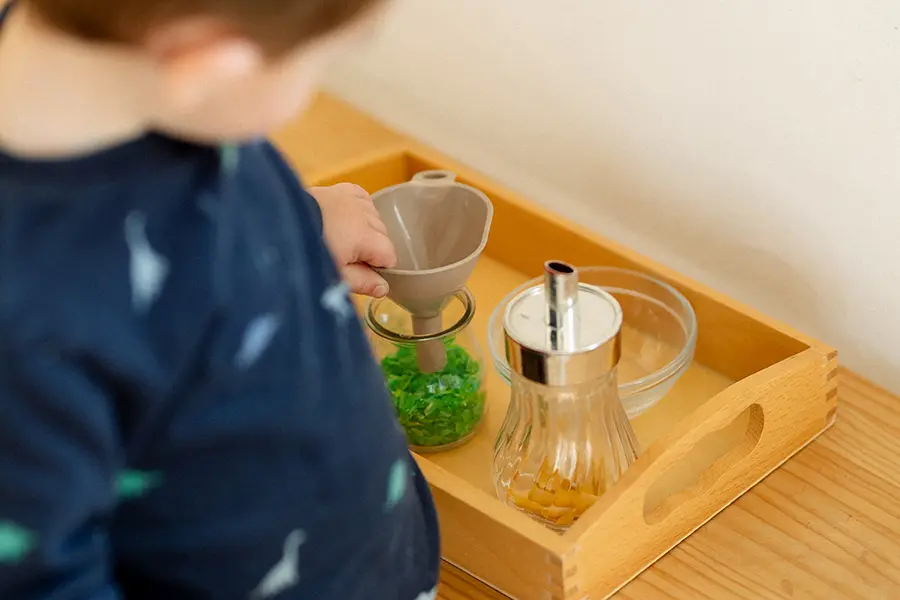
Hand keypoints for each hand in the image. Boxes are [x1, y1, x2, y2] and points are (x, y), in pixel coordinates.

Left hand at [309, 183, 396, 297]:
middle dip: (371, 248)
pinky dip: (360, 208)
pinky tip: (348, 217)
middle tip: (347, 258)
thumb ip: (362, 282)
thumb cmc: (307, 255)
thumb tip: (384, 288)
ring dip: (365, 228)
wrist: (275, 224)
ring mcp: (352, 199)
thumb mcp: (335, 276)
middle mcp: (364, 215)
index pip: (390, 255)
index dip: (379, 267)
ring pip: (374, 217)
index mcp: (366, 237)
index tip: (362, 272)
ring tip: (343, 238)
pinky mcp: (340, 189)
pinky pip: (362, 198)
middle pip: (383, 235)